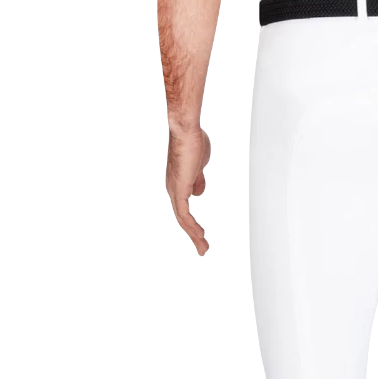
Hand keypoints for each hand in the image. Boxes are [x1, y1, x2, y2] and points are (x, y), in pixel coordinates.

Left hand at [165, 126, 211, 255]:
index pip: (184, 207)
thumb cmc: (193, 140)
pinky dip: (192, 228)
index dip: (192, 222)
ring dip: (194, 235)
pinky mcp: (179, 190)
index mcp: (178, 182)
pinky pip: (184, 215)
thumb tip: (198, 192)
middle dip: (193, 234)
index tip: (201, 232)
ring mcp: (174, 190)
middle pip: (182, 218)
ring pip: (183, 220)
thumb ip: (198, 178)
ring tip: (204, 248)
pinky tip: (200, 236)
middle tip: (202, 248)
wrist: (186, 130)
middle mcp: (173, 188)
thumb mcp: (200, 163)